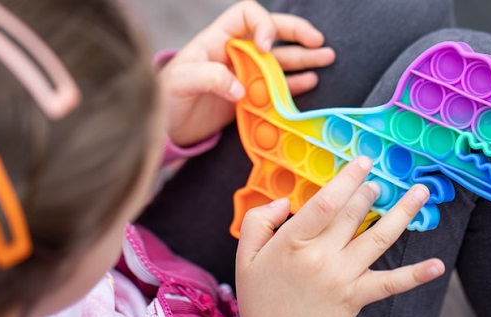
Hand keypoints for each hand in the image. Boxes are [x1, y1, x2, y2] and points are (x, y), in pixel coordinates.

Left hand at [158, 0, 334, 146]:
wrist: (164, 128)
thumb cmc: (165, 98)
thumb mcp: (180, 83)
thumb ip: (209, 78)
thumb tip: (241, 87)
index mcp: (216, 40)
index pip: (246, 14)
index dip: (263, 24)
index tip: (268, 47)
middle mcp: (234, 53)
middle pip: (271, 33)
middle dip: (295, 33)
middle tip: (317, 40)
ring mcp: (243, 75)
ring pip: (279, 60)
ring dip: (303, 58)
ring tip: (326, 58)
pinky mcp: (248, 98)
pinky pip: (275, 87)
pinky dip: (294, 84)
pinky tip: (310, 81)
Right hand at [235, 156, 444, 316]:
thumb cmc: (260, 299)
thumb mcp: (244, 257)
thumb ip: (257, 221)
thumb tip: (285, 202)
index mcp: (292, 243)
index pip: (325, 203)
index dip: (347, 179)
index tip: (362, 162)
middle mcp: (322, 257)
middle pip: (353, 215)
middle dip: (370, 191)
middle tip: (378, 180)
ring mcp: (343, 277)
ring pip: (378, 239)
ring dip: (403, 213)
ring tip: (420, 193)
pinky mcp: (356, 297)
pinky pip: (389, 284)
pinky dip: (415, 275)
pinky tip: (437, 265)